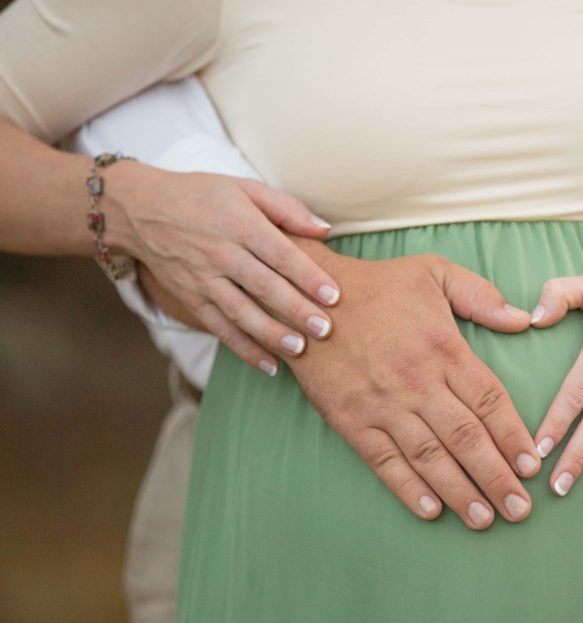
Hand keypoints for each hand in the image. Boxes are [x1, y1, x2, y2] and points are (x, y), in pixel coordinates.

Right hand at [106, 162, 340, 375]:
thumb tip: (325, 229)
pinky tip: (270, 366)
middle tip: (326, 330)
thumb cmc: (201, 195)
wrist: (139, 210)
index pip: (280, 254)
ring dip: (271, 334)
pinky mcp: (191, 299)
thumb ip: (286, 209)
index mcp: (239, 224)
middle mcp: (221, 254)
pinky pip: (220, 328)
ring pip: (242, 312)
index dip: (308, 276)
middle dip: (296, 310)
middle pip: (264, 287)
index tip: (334, 296)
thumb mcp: (244, 188)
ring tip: (300, 350)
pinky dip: (244, 349)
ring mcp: (204, 280)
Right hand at [287, 247, 541, 530]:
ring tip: (485, 520)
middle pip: (466, 438)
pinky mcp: (351, 420)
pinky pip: (385, 461)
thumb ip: (482, 296)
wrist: (306, 297)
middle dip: (497, 478)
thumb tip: (526, 319)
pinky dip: (409, 489)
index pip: (490, 401)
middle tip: (520, 510)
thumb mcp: (435, 273)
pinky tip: (432, 511)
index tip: (532, 467)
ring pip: (430, 457)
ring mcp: (383, 404)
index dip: (514, 437)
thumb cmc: (379, 285)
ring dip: (460, 492)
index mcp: (444, 348)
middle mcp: (417, 381)